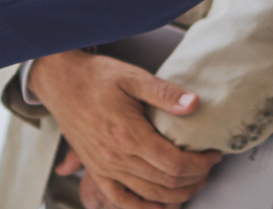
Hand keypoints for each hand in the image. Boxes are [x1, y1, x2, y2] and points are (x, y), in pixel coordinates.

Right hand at [32, 50, 218, 204]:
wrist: (59, 81)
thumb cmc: (94, 77)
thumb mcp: (133, 77)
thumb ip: (164, 93)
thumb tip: (194, 105)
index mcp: (129, 134)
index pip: (175, 163)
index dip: (200, 164)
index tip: (212, 155)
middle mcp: (116, 157)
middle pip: (166, 183)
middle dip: (194, 179)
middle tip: (207, 168)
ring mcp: (104, 167)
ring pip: (148, 195)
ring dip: (176, 195)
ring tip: (192, 183)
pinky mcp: (94, 170)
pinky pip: (120, 199)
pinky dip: (142, 208)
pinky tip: (158, 207)